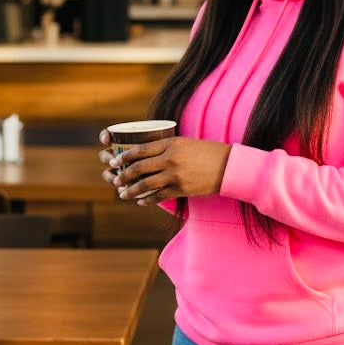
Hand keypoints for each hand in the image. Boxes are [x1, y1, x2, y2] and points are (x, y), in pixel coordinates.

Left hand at [98, 129, 229, 204]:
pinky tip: (141, 201)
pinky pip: (159, 196)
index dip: (125, 156)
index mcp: (171, 144)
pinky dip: (147, 199)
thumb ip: (167, 147)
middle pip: (139, 167)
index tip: (114, 160)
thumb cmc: (208, 152)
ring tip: (123, 194)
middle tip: (115, 179)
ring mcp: (175, 175)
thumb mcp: (186, 143)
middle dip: (123, 175)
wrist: (228, 166)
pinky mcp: (181, 189)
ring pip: (146, 184)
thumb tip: (147, 154)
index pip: (141, 149)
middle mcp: (170, 159)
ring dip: (131, 190)